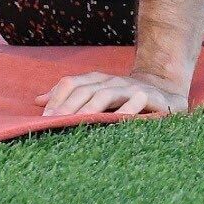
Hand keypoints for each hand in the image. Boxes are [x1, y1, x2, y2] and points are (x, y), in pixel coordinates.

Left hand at [35, 70, 188, 116]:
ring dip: (90, 109)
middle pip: (86, 89)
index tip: (44, 118)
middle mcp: (112, 81)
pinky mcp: (150, 97)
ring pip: (106, 94)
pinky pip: (137, 101)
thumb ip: (71, 98)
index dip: (57, 98)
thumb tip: (37, 101)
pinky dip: (126, 110)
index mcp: (98, 81)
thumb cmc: (126, 98)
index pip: (72, 83)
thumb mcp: (98, 96)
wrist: (165, 88)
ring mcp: (131, 88)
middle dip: (68, 106)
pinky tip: (117, 121)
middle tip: (54, 122)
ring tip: (77, 122)